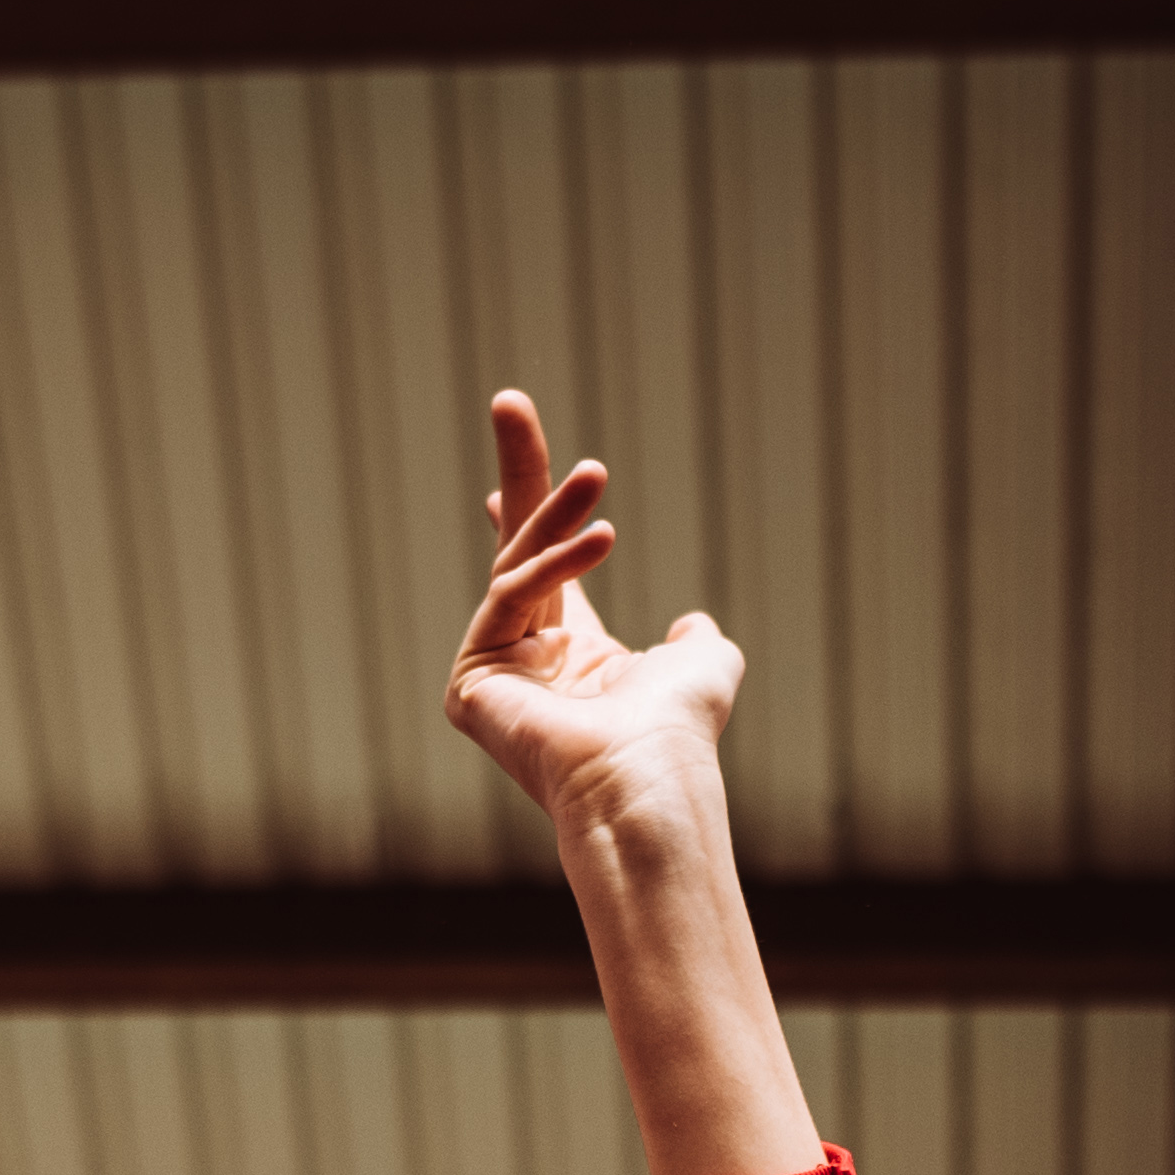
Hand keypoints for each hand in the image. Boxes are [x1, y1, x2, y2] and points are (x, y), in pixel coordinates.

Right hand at [443, 388, 747, 825]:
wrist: (648, 778)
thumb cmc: (679, 732)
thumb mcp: (706, 665)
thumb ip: (699, 638)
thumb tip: (691, 624)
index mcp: (573, 655)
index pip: (542, 575)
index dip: (532, 519)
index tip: (502, 480)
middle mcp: (528, 659)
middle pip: (515, 546)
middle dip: (516, 469)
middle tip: (509, 396)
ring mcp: (492, 672)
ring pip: (517, 564)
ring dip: (557, 513)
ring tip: (596, 475)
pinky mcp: (468, 685)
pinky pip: (508, 596)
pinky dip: (554, 563)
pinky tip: (601, 539)